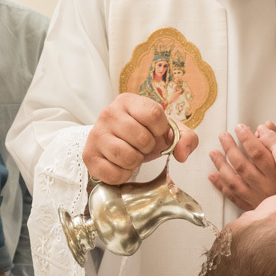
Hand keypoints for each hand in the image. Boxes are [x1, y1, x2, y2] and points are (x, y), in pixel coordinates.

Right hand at [83, 93, 197, 183]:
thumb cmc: (144, 133)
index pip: (154, 114)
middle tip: (141, 146)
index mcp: (128, 101)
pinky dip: (123, 175)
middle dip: (148, 147)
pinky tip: (121, 166)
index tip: (155, 132)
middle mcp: (108, 113)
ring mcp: (96, 134)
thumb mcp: (168, 131)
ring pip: (126, 156)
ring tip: (132, 155)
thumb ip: (186, 138)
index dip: (160, 129)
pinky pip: (113, 173)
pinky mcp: (89, 155)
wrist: (116, 143)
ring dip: (135, 162)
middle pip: (142, 138)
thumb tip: (181, 154)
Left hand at [208, 123, 275, 210]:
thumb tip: (265, 127)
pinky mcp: (254, 207)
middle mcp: (266, 185)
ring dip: (221, 165)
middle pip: (242, 164)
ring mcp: (258, 198)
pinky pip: (233, 196)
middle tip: (223, 136)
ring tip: (213, 153)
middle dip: (229, 148)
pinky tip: (213, 176)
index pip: (258, 151)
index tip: (240, 128)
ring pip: (234, 181)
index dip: (246, 138)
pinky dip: (221, 186)